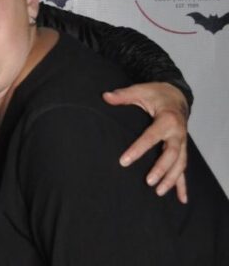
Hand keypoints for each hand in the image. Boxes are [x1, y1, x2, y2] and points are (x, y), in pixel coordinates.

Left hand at [103, 82, 189, 202]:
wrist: (176, 95)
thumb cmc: (156, 93)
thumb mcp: (140, 90)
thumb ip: (123, 95)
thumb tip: (105, 96)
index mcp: (167, 120)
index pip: (151, 137)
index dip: (138, 150)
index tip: (124, 161)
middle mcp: (177, 133)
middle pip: (171, 155)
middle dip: (161, 169)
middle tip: (148, 181)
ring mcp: (181, 142)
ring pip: (180, 164)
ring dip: (172, 179)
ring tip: (159, 191)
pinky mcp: (181, 148)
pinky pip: (183, 168)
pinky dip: (183, 184)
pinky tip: (181, 198)